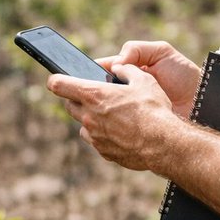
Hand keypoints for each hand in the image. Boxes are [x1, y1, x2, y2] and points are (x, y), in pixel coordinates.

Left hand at [47, 64, 176, 171]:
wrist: (163, 143)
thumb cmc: (153, 109)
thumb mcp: (144, 80)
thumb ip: (127, 70)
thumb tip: (119, 68)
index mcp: (94, 95)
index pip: (59, 85)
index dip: (56, 80)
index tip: (57, 80)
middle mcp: (89, 116)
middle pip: (69, 106)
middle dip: (78, 99)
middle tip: (95, 96)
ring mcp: (95, 136)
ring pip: (83, 125)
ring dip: (91, 119)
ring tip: (113, 116)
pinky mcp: (103, 151)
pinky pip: (97, 140)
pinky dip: (104, 135)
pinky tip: (122, 132)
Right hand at [100, 41, 200, 119]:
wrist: (202, 102)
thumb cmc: (184, 76)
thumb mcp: (162, 52)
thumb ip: (137, 49)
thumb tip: (115, 64)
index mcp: (129, 71)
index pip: (102, 70)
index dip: (90, 72)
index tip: (81, 75)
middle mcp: (125, 91)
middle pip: (98, 91)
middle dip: (92, 91)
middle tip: (90, 94)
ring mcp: (128, 111)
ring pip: (102, 110)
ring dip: (99, 110)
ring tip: (97, 109)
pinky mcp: (133, 127)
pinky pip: (114, 127)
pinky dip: (110, 125)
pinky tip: (110, 124)